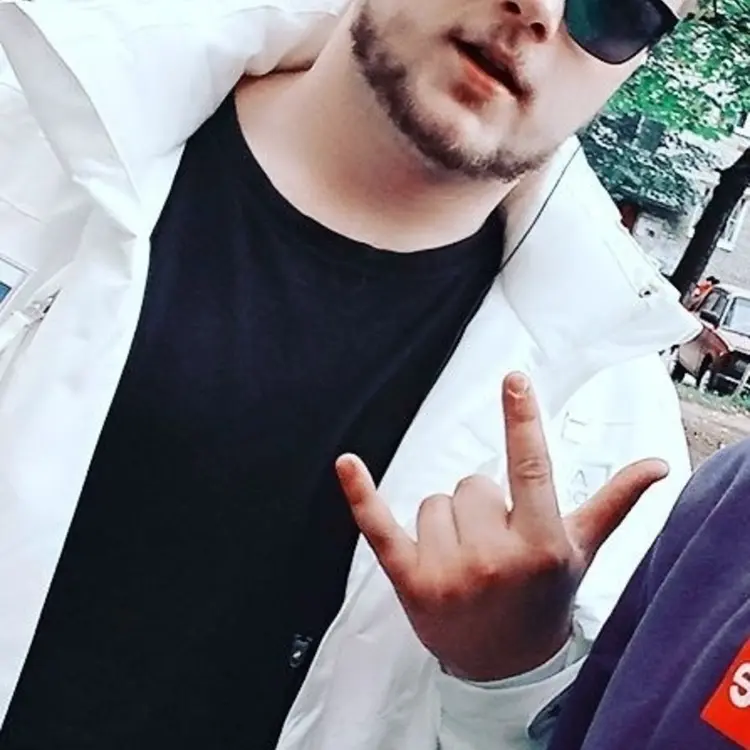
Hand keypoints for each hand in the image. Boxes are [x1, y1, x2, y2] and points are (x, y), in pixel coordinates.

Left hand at [335, 372, 667, 681]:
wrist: (505, 664)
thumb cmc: (543, 597)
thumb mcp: (578, 551)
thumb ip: (612, 502)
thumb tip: (655, 464)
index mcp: (539, 544)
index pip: (531, 468)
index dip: (522, 420)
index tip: (514, 379)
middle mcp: (493, 559)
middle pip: (470, 484)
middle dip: (481, 506)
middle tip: (494, 544)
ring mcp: (448, 572)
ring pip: (434, 502)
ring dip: (447, 522)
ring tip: (465, 559)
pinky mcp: (409, 580)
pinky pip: (379, 526)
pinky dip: (361, 495)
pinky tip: (347, 465)